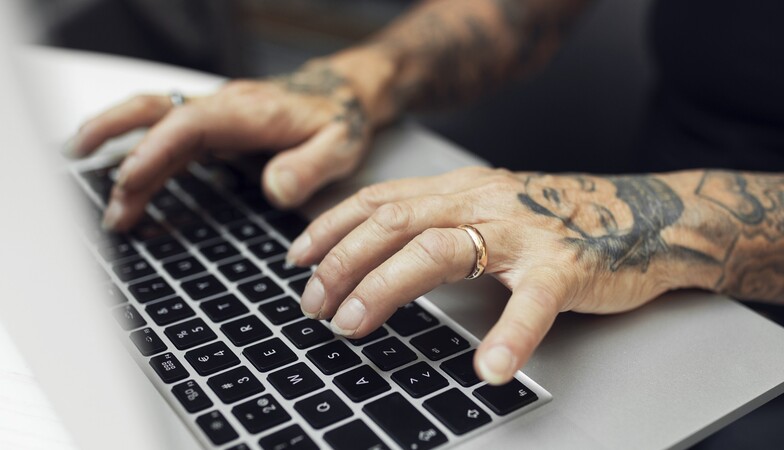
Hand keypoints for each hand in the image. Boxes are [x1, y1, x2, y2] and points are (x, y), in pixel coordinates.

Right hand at [66, 62, 375, 230]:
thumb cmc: (339, 120)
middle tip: (98, 190)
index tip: (128, 182)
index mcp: (248, 111)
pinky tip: (125, 177)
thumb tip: (276, 189)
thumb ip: (310, 167)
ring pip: (154, 124)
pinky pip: (168, 137)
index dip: (155, 151)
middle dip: (117, 143)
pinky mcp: (214, 128)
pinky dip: (141, 155)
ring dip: (119, 150)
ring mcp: (215, 116)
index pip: (189, 125)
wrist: (343, 97)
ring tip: (96, 188)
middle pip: (157, 115)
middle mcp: (223, 108)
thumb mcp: (339, 146)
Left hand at [286, 167, 688, 384]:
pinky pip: (532, 302)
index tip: (297, 259)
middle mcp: (482, 201)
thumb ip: (436, 220)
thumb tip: (373, 249)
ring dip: (387, 287)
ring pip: (441, 250)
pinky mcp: (565, 266)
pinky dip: (508, 336)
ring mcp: (523, 232)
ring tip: (354, 325)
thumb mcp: (485, 207)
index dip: (330, 228)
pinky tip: (488, 368)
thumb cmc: (556, 220)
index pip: (379, 201)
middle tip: (315, 306)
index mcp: (459, 190)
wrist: (640, 215)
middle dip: (341, 264)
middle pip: (394, 223)